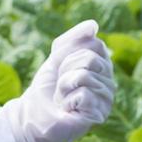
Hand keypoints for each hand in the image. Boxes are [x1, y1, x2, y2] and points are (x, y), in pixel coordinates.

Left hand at [1, 20, 114, 141]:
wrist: (32, 116)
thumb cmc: (47, 87)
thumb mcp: (58, 55)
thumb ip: (74, 38)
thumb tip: (93, 25)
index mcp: (103, 66)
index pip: (94, 44)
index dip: (69, 53)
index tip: (61, 67)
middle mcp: (110, 82)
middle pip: (90, 59)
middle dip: (66, 69)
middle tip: (61, 85)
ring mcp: (106, 99)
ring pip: (85, 75)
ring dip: (64, 86)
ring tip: (63, 97)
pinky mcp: (98, 115)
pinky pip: (84, 94)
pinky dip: (67, 99)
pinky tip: (67, 109)